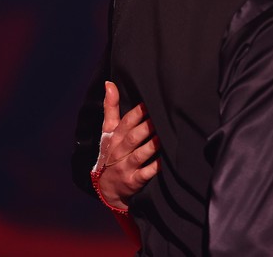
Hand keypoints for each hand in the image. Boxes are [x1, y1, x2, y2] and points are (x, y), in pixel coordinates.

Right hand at [92, 81, 159, 210]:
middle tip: (162, 117)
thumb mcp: (107, 132)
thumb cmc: (111, 153)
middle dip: (146, 127)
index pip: (125, 122)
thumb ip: (111, 107)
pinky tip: (166, 161)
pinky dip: (155, 168)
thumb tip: (109, 83)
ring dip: (152, 145)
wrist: (106, 189)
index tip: (149, 102)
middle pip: (133, 137)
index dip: (137, 113)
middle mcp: (118, 152)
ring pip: (139, 155)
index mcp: (114, 137)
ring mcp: (125, 167)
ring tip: (165, 136)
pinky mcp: (133, 182)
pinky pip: (145, 174)